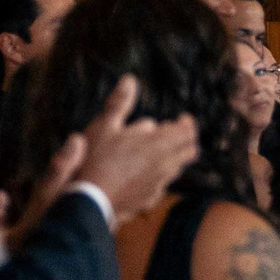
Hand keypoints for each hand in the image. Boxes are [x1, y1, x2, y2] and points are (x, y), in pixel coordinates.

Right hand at [72, 76, 198, 222]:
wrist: (90, 199)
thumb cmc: (96, 159)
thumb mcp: (105, 126)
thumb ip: (120, 103)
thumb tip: (130, 80)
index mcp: (159, 144)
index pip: (188, 132)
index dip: (188, 124)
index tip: (181, 118)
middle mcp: (166, 164)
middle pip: (189, 150)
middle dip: (184, 139)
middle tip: (172, 132)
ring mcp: (160, 183)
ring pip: (177, 167)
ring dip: (172, 156)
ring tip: (155, 149)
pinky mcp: (151, 197)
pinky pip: (163, 183)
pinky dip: (160, 173)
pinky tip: (144, 171)